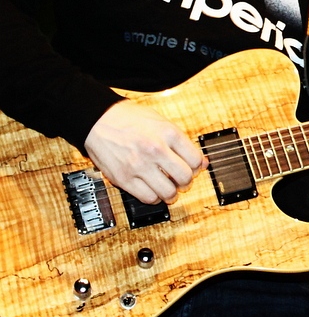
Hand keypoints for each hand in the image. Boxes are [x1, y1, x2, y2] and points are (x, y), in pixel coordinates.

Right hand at [84, 100, 207, 203]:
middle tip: (180, 179)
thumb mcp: (160, 121)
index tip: (192, 168)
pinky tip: (152, 189)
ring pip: (168, 192)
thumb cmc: (128, 118)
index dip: (196, 167)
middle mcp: (155, 149)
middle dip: (186, 181)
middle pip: (185, 178)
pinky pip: (148, 198)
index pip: (195, 159)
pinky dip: (154, 197)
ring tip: (168, 187)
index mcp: (167, 133)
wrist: (98, 119)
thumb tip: (201, 162)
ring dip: (171, 193)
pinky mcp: (124, 179)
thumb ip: (181, 141)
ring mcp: (139, 165)